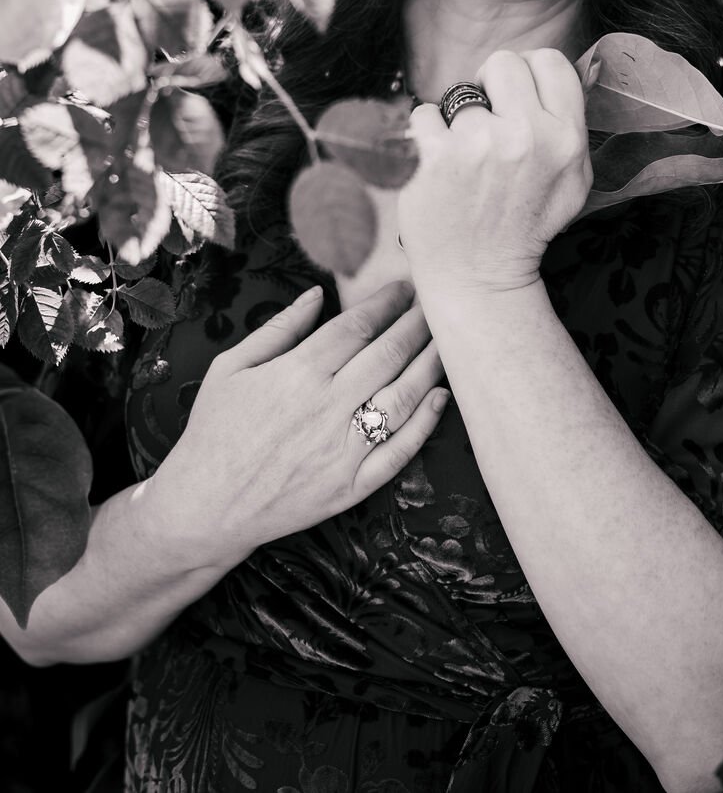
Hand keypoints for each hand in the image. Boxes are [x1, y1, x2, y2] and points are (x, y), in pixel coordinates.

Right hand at [143, 281, 448, 571]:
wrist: (204, 506)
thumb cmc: (215, 431)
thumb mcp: (232, 367)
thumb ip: (279, 327)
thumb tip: (319, 294)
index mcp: (298, 372)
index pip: (357, 326)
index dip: (386, 303)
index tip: (405, 288)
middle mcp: (327, 407)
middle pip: (387, 355)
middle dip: (416, 325)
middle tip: (436, 306)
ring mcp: (343, 449)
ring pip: (402, 398)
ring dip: (429, 366)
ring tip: (446, 343)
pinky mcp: (351, 486)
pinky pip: (399, 452)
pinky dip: (424, 424)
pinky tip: (438, 398)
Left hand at [399, 48, 592, 294]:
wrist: (480, 277)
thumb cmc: (525, 227)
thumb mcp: (573, 180)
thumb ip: (568, 125)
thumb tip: (552, 74)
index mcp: (566, 138)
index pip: (550, 61)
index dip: (529, 73)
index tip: (516, 96)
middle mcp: (526, 136)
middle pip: (503, 62)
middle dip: (492, 87)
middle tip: (486, 121)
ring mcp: (478, 145)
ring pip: (459, 92)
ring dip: (457, 119)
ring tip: (463, 155)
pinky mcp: (434, 157)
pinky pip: (423, 114)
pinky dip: (425, 136)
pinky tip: (438, 166)